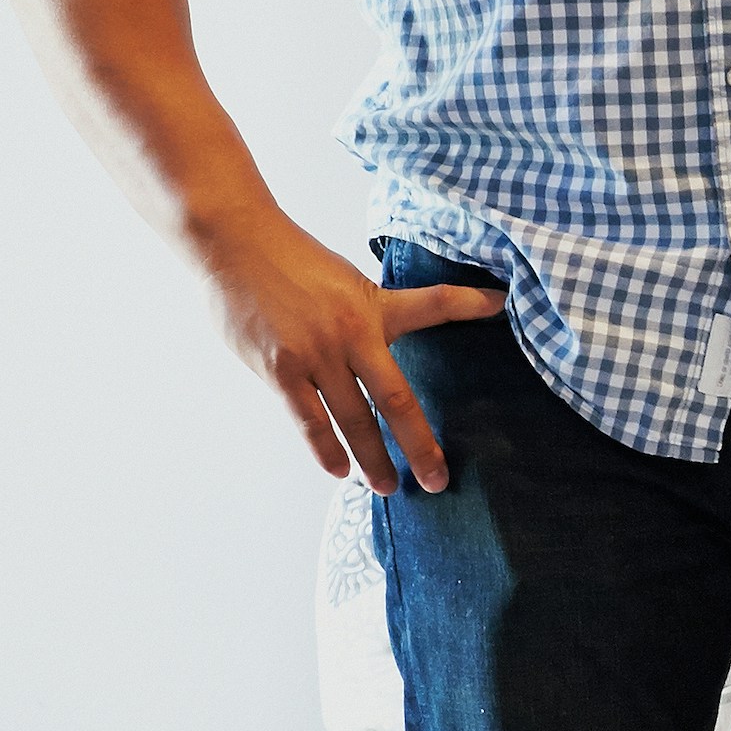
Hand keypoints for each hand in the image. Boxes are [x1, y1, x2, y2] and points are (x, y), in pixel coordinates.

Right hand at [188, 208, 502, 493]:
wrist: (233, 243)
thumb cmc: (299, 264)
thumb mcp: (358, 282)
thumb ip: (401, 308)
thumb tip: (465, 311)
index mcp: (373, 312)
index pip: (434, 308)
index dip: (469, 307)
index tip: (497, 318)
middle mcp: (348, 337)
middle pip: (393, 401)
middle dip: (417, 447)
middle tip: (436, 482)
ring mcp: (311, 356)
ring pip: (350, 420)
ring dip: (370, 459)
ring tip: (386, 487)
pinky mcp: (277, 369)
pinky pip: (307, 419)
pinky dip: (324, 448)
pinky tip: (339, 469)